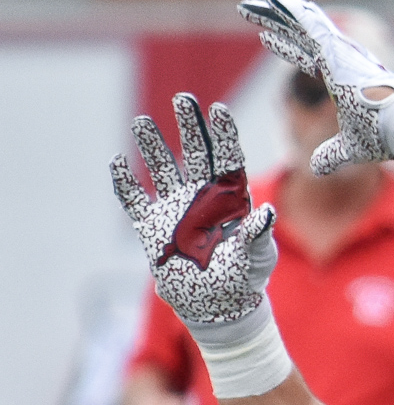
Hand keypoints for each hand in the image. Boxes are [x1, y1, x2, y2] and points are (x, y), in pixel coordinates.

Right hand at [111, 94, 276, 325]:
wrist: (216, 307)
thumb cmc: (244, 281)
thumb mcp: (257, 259)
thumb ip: (259, 237)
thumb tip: (266, 214)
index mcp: (231, 200)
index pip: (227, 159)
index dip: (223, 134)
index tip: (218, 109)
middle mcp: (203, 199)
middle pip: (196, 154)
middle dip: (190, 126)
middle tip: (183, 97)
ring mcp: (177, 211)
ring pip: (164, 171)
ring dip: (153, 147)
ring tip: (143, 120)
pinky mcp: (154, 229)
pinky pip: (135, 202)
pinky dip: (124, 185)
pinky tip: (115, 163)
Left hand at [237, 0, 393, 175]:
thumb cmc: (385, 137)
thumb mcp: (350, 148)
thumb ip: (332, 154)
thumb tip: (315, 167)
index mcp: (345, 77)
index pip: (309, 58)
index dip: (289, 48)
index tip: (268, 39)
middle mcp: (341, 58)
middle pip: (303, 32)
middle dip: (279, 18)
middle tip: (256, 4)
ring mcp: (338, 50)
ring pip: (300, 19)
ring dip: (275, 3)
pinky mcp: (333, 48)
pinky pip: (303, 20)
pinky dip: (284, 5)